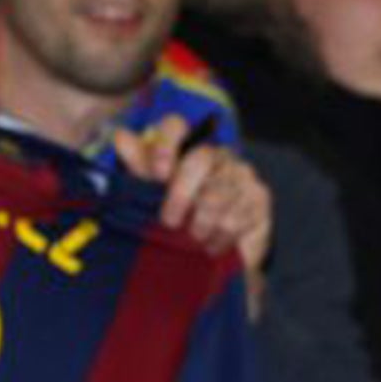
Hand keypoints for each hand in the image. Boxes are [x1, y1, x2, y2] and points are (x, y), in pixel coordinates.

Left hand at [110, 117, 271, 315]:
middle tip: (169, 222)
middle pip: (201, 157)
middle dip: (181, 194)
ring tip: (193, 240)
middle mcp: (218, 155)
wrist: (218, 255)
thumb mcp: (155, 198)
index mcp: (186, 148)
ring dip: (201, 223)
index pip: (176, 126)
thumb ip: (141, 169)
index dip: (165, 145)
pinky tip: (213, 245)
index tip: (159, 174)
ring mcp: (242, 174)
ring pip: (219, 192)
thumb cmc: (184, 221)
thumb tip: (121, 136)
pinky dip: (220, 235)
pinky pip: (238, 214)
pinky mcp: (259, 196)